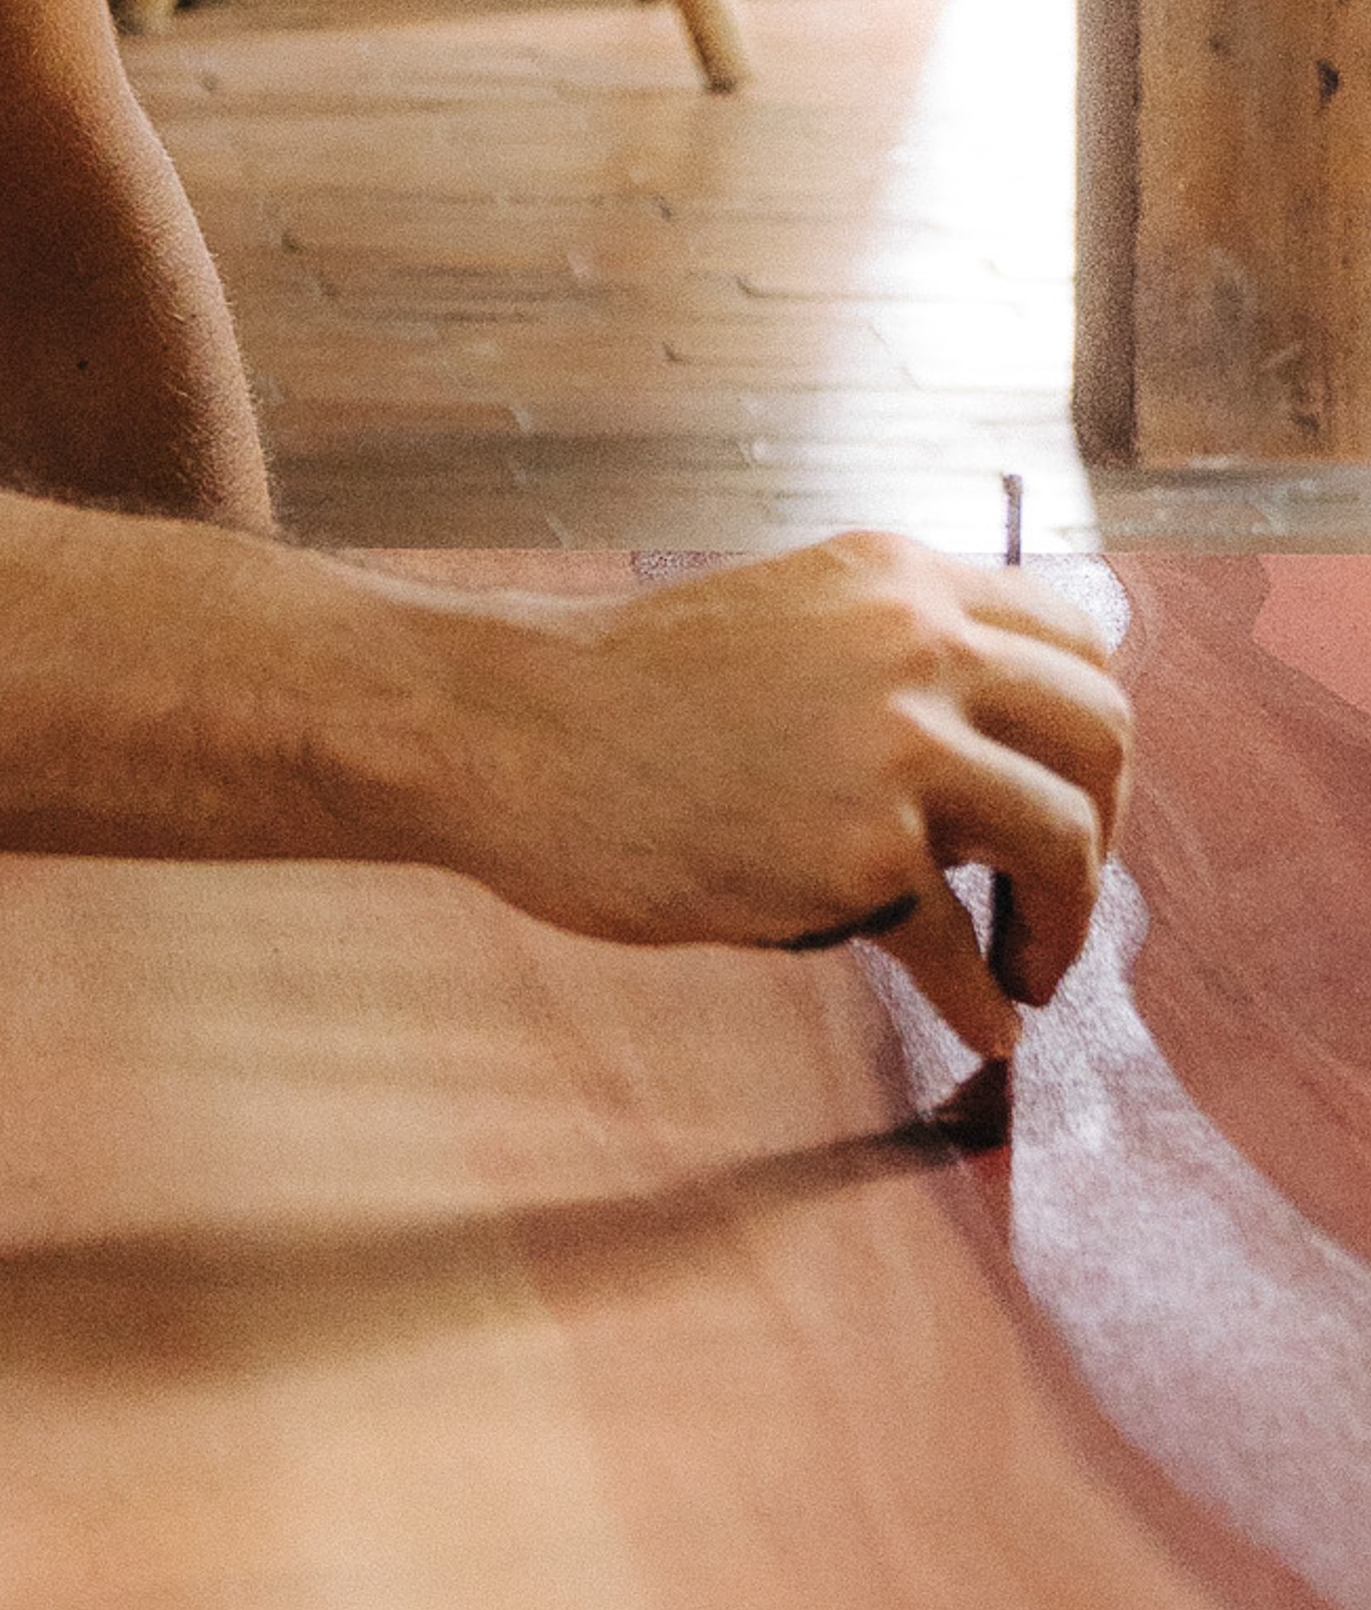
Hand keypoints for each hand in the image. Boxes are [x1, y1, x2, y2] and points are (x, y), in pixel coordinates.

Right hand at [435, 530, 1130, 1062]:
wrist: (507, 725)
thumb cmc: (617, 691)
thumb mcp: (780, 623)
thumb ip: (883, 661)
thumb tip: (980, 760)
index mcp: (895, 578)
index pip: (1074, 638)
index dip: (1085, 734)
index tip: (1064, 796)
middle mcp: (914, 643)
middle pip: (1100, 733)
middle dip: (1101, 831)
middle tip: (1060, 895)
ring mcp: (891, 747)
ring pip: (1065, 841)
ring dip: (1066, 926)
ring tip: (1030, 973)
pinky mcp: (856, 853)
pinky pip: (962, 953)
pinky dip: (981, 1007)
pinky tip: (979, 1031)